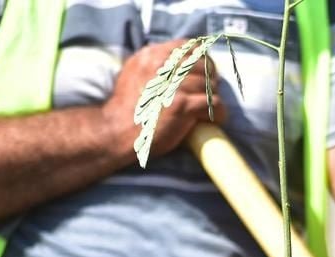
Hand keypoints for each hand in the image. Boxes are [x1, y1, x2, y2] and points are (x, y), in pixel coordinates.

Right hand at [102, 39, 227, 159]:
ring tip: (207, 110)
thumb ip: (156, 64)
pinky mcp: (181, 105)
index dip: (202, 60)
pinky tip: (214, 120)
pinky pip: (214, 104)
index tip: (204, 74)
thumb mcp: (135, 73)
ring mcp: (172, 85)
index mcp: (151, 55)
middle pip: (204, 66)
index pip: (189, 46)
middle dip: (210, 80)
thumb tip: (183, 61)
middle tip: (208, 95)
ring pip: (211, 85)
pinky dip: (219, 113)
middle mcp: (161, 66)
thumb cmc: (128, 108)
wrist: (116, 132)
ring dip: (213, 98)